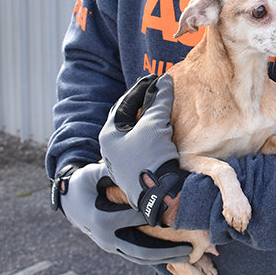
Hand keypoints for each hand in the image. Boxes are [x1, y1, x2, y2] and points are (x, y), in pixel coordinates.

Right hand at [55, 162, 191, 264]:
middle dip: (167, 251)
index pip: (136, 219)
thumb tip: (140, 166)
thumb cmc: (84, 183)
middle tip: (190, 250)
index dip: (158, 215)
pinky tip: (174, 256)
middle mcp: (106, 238)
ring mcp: (110, 246)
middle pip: (142, 249)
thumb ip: (115, 172)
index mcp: (102, 219)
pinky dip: (156, 257)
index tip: (180, 213)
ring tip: (188, 256)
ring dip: (165, 258)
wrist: (69, 201)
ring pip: (141, 257)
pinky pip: (137, 256)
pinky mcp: (115, 248)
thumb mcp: (96, 174)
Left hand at [99, 74, 188, 226]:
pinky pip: (143, 145)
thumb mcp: (154, 124)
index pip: (125, 103)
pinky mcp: (136, 170)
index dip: (142, 89)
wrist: (162, 195)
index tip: (156, 79)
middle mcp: (112, 148)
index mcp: (109, 135)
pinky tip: (166, 131)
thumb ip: (159, 100)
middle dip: (145, 104)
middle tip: (160, 92)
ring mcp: (123, 161)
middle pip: (129, 118)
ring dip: (150, 119)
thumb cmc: (151, 158)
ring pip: (136, 132)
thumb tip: (165, 81)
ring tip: (165, 109)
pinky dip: (154, 134)